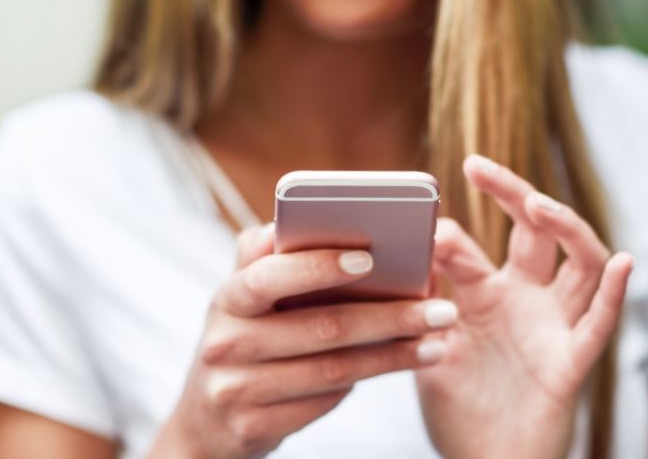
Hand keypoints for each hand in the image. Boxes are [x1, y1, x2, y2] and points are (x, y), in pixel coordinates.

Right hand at [149, 224, 458, 458]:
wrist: (206, 424)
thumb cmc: (243, 341)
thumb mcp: (241, 299)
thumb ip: (267, 259)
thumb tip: (298, 219)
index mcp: (227, 298)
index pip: (272, 276)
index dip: (320, 266)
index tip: (373, 258)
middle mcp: (226, 343)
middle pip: (322, 327)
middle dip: (390, 317)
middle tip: (441, 309)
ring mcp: (237, 390)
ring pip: (334, 370)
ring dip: (394, 354)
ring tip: (437, 340)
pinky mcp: (255, 427)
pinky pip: (326, 401)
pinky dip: (369, 380)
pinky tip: (402, 364)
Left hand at [417, 155, 633, 458]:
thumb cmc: (461, 411)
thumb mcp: (427, 352)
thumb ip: (418, 308)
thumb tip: (399, 257)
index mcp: (487, 297)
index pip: (472, 246)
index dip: (448, 226)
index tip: (417, 211)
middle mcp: (525, 302)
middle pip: (533, 234)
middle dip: (513, 195)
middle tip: (479, 166)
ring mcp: (552, 328)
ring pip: (579, 266)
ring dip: (566, 230)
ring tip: (540, 207)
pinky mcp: (571, 363)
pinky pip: (600, 325)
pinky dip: (615, 294)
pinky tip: (624, 262)